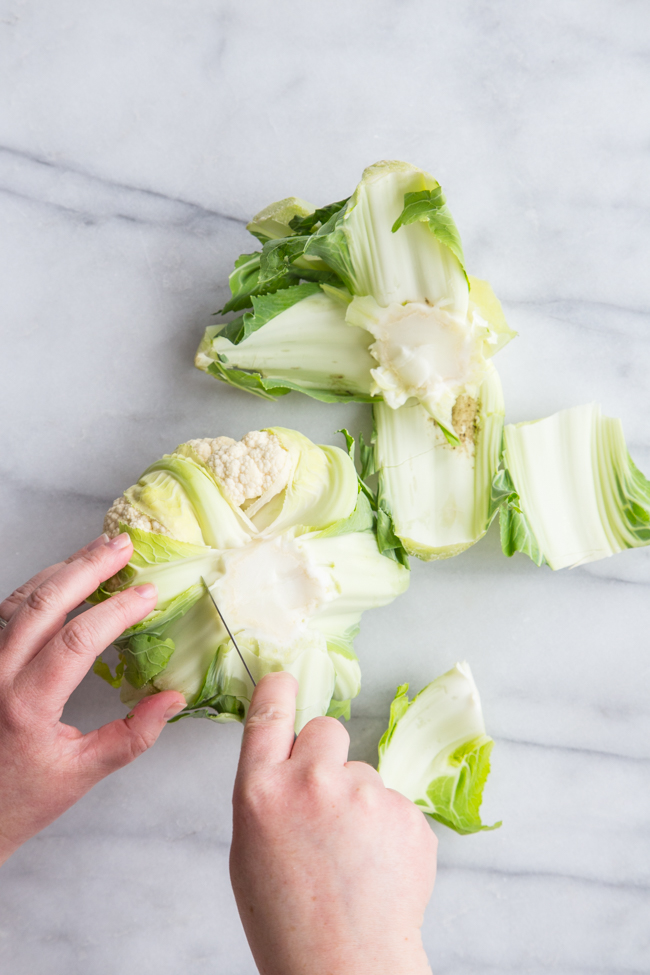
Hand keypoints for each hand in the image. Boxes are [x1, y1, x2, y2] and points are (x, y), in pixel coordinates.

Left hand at [0, 533, 185, 864]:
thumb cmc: (22, 798)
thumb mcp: (82, 775)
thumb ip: (132, 737)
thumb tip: (173, 698)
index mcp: (26, 706)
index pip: (76, 641)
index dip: (117, 610)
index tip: (149, 593)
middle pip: (44, 603)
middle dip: (88, 568)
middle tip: (124, 546)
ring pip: (21, 600)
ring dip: (63, 569)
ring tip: (100, 550)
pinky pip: (6, 610)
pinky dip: (39, 586)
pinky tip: (64, 575)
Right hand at [230, 673, 436, 974]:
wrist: (345, 969)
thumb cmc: (288, 920)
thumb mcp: (250, 851)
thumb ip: (268, 795)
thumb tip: (288, 763)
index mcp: (262, 792)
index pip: (270, 713)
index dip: (280, 689)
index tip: (286, 679)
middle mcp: (313, 782)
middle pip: (327, 729)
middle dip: (327, 754)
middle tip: (327, 801)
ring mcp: (366, 794)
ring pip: (364, 773)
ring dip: (360, 801)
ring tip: (353, 857)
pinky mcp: (407, 813)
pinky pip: (395, 804)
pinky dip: (389, 829)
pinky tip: (378, 867)